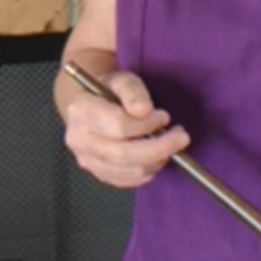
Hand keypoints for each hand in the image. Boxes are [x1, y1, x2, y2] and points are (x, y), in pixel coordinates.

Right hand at [63, 69, 189, 189]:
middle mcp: (80, 139)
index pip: (118, 125)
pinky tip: (157, 155)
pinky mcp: (100, 174)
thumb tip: (143, 110)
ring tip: (169, 144)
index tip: (164, 116)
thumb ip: (133, 91)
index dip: (146, 124)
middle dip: (159, 147)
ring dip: (156, 159)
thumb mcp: (122, 79)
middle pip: (124, 153)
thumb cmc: (109, 91)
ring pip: (129, 170)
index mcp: (81, 111)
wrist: (94, 105)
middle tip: (180, 137)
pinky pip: (129, 181)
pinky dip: (149, 170)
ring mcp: (88, 160)